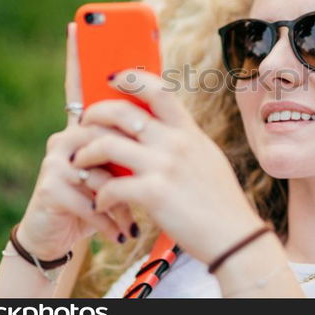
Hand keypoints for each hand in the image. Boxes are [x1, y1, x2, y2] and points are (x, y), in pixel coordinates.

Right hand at [16, 23, 137, 259]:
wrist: (72, 240)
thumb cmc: (104, 199)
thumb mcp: (123, 168)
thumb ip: (134, 141)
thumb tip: (160, 111)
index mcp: (87, 128)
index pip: (83, 87)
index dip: (79, 56)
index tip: (76, 24)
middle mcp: (67, 136)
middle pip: (101, 128)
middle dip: (124, 160)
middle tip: (143, 181)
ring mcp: (55, 160)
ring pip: (100, 165)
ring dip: (121, 198)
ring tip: (130, 220)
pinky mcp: (50, 187)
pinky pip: (92, 196)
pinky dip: (110, 218)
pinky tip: (118, 233)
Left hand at [70, 68, 264, 264]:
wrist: (235, 236)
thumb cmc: (220, 201)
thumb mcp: (207, 158)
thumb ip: (184, 140)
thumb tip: (162, 128)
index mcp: (189, 132)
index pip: (159, 90)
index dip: (131, 78)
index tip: (112, 78)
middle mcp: (176, 142)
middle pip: (122, 111)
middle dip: (94, 114)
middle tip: (83, 124)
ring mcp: (164, 166)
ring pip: (107, 144)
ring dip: (85, 153)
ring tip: (79, 163)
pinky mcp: (154, 193)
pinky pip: (111, 186)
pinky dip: (99, 195)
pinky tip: (100, 203)